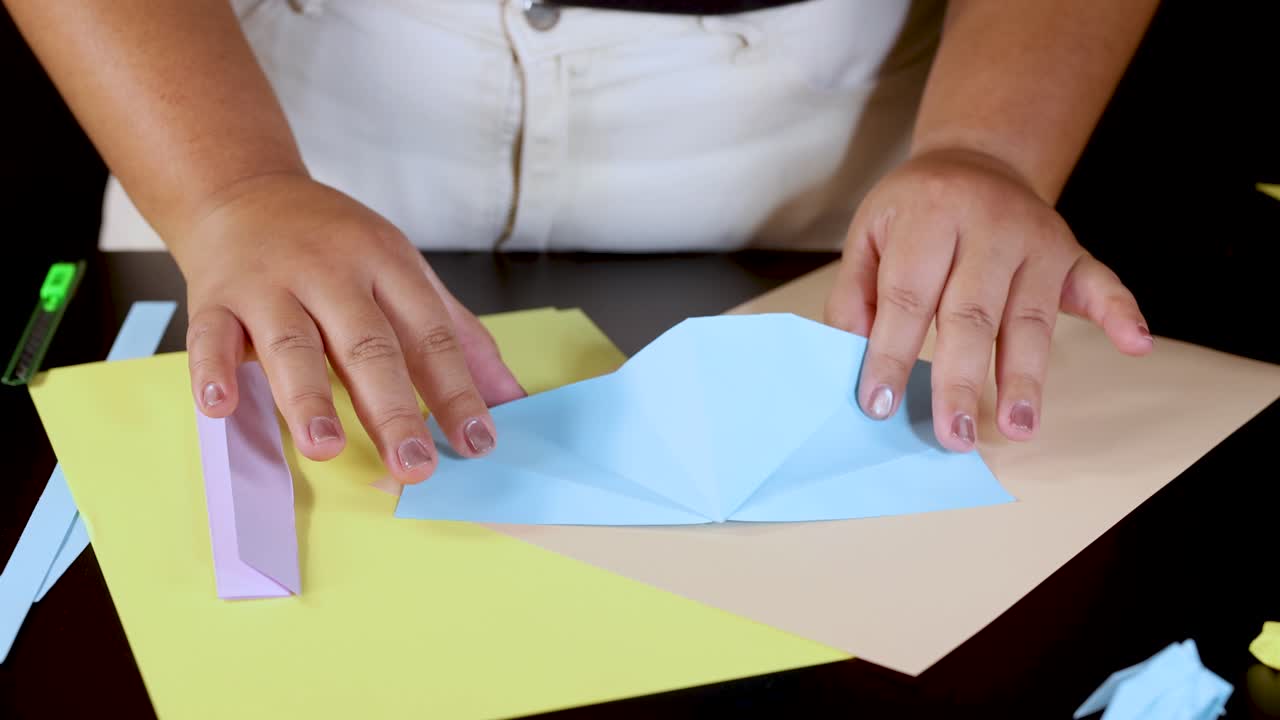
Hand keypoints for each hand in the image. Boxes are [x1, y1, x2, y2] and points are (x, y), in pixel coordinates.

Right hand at [176, 173, 525, 482]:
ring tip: (324, 448)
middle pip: (367, 345)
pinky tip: (221, 409)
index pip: (431, 334)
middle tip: (414, 465)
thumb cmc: (337, 246)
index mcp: (389, 266)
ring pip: (290, 344)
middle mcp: (331, 272)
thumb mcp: (406, 274)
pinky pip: (211, 337)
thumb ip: (458, 336)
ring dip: (306, 398)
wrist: (245, 192)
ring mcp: (270, 285)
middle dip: (392, 409)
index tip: (479, 442)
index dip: (457, 390)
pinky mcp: (215, 299)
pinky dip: (213, 372)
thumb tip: (511, 399)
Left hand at [825, 148, 1152, 449]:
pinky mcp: (1072, 252)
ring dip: (1026, 375)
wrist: (975, 160)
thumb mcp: (869, 235)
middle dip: (961, 380)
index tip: (879, 405)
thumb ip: (855, 294)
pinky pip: (1100, 283)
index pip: (908, 295)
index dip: (890, 352)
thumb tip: (848, 355)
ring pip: (1031, 316)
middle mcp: (988, 224)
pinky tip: (1135, 345)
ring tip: (1019, 427)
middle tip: (954, 435)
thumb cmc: (914, 210)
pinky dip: (1121, 312)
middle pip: (973, 313)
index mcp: (929, 216)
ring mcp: (1037, 238)